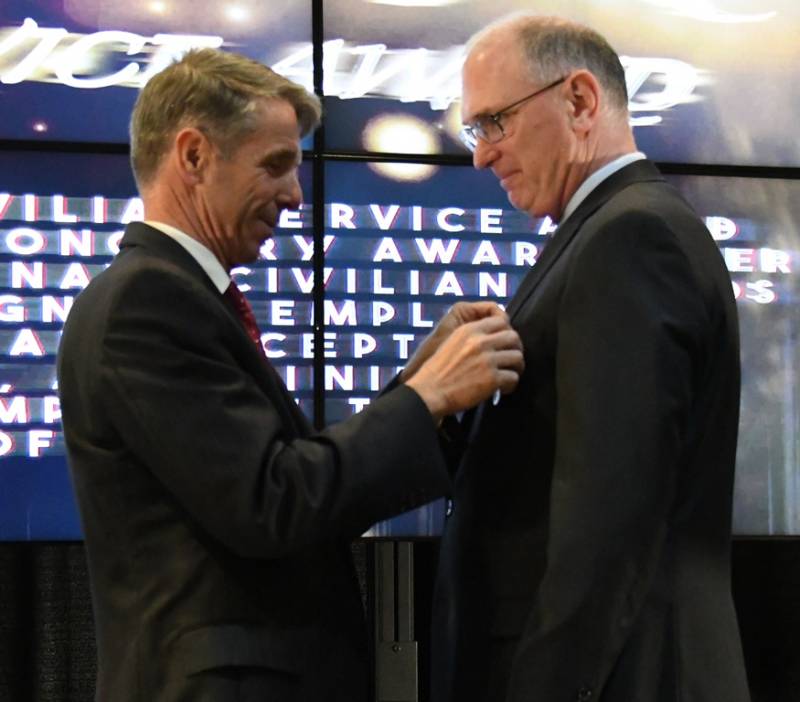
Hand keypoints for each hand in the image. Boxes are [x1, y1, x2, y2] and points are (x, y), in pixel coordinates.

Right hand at [405, 313, 523, 421]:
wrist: (430, 392)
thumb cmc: (438, 371)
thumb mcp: (451, 342)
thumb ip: (471, 336)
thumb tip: (492, 338)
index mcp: (469, 330)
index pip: (501, 321)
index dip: (507, 331)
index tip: (505, 343)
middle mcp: (480, 341)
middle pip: (514, 337)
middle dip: (515, 349)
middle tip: (510, 360)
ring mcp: (488, 360)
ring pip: (518, 357)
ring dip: (516, 367)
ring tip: (508, 375)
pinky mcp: (492, 379)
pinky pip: (513, 378)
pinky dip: (510, 385)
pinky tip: (502, 389)